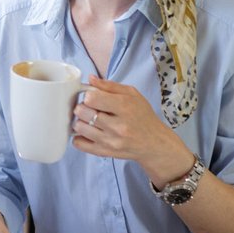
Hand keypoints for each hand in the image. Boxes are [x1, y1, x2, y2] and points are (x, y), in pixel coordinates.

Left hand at [72, 77, 192, 185]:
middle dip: (82, 107)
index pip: (92, 98)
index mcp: (124, 107)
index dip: (89, 95)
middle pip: (83, 112)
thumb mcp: (132, 95)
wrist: (155, 143)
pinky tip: (88, 132)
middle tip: (89, 108)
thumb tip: (90, 79)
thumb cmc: (143, 116)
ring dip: (80, 121)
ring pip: (79, 127)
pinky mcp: (105, 153)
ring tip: (89, 120)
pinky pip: (79, 144)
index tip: (93, 97)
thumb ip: (109, 86)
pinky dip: (79, 137)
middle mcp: (118, 126)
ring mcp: (110, 141)